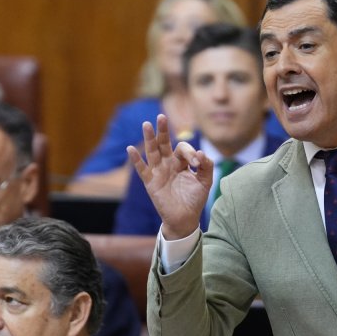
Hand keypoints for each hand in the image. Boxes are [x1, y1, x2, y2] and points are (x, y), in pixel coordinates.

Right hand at [128, 114, 212, 239]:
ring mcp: (158, 172)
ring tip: (146, 124)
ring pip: (152, 151)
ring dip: (149, 138)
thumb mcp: (205, 181)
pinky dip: (136, 160)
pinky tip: (130, 149)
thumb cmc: (195, 199)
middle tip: (161, 116)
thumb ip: (206, 166)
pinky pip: (142, 169)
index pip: (183, 149)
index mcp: (181, 162)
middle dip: (163, 130)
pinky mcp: (151, 182)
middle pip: (164, 143)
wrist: (185, 219)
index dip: (191, 153)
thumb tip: (201, 153)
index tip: (197, 162)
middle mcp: (168, 164)